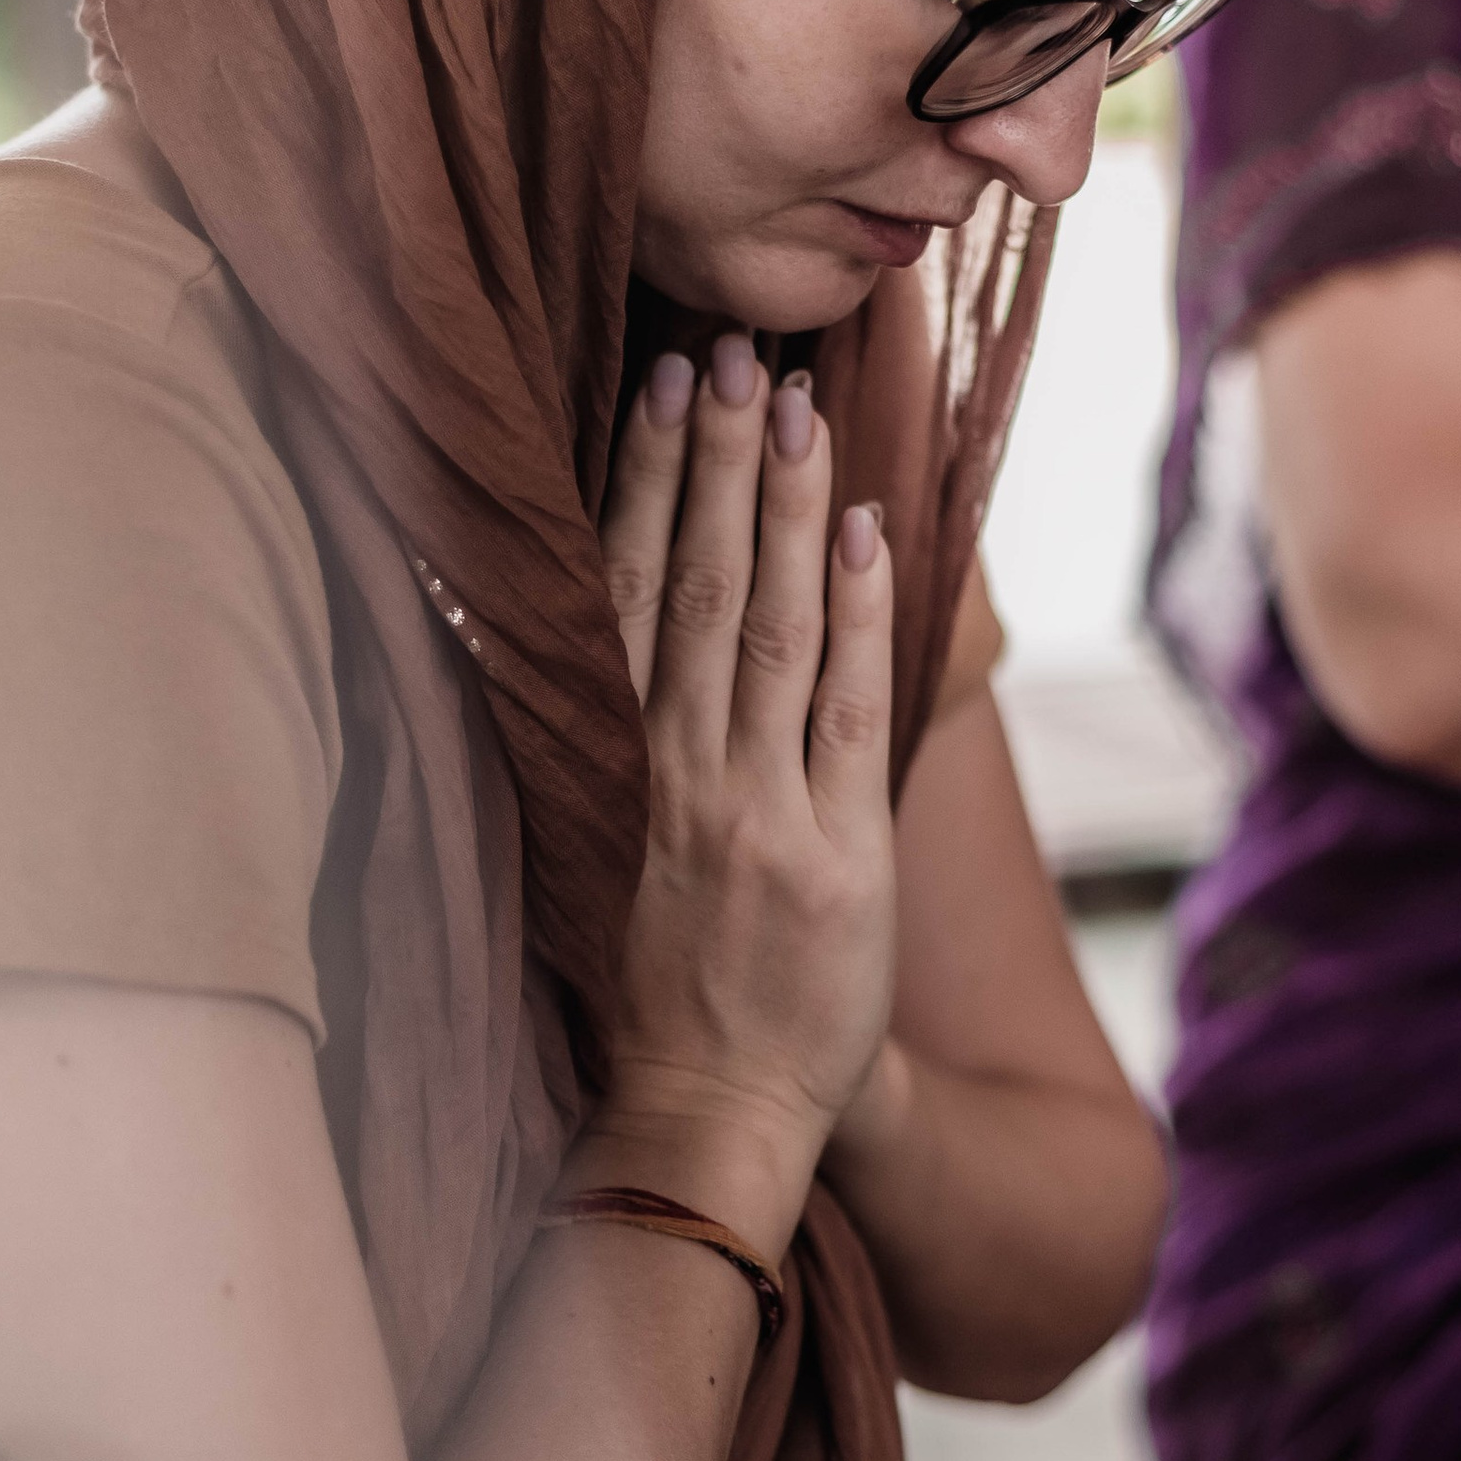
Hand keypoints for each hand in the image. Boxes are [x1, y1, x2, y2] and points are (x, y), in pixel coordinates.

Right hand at [591, 337, 897, 1235]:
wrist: (706, 1108)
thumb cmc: (653, 973)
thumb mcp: (595, 841)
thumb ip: (607, 728)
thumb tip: (616, 599)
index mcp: (607, 762)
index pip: (620, 588)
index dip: (640, 479)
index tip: (658, 382)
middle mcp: (670, 772)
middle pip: (689, 583)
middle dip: (714, 460)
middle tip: (732, 352)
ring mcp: (752, 811)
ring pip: (763, 627)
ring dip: (781, 508)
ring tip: (794, 404)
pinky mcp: (835, 855)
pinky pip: (844, 710)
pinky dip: (856, 614)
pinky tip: (865, 529)